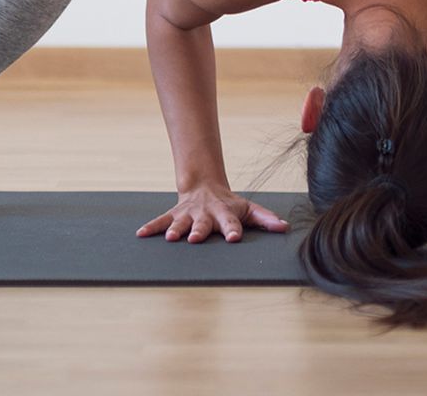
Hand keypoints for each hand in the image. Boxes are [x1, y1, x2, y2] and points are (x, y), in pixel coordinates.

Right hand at [136, 183, 289, 243]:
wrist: (205, 186)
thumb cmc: (230, 204)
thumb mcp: (249, 209)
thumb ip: (266, 219)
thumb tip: (285, 228)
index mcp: (225, 214)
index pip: (231, 222)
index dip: (233, 230)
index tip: (234, 238)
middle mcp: (205, 214)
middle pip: (203, 223)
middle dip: (199, 231)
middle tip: (195, 239)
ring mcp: (188, 214)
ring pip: (180, 222)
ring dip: (175, 230)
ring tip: (169, 239)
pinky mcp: (174, 215)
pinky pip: (161, 221)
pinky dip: (151, 227)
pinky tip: (140, 234)